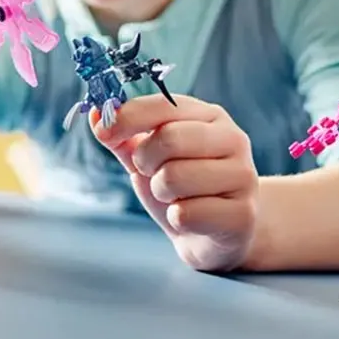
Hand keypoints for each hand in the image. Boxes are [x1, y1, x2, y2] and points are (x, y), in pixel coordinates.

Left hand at [94, 95, 258, 271]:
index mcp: (209, 116)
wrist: (215, 235)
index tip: (104, 132)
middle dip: (145, 161)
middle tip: (151, 173)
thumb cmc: (180, 188)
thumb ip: (123, 136)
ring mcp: (243, 176)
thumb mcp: (149, 157)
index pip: (164, 103)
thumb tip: (95, 115)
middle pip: (170, 138)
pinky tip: (191, 218)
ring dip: (161, 193)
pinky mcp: (243, 214)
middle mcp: (232, 139)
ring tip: (175, 197)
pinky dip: (177, 219)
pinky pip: (187, 214)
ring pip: (175, 177)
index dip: (126, 116)